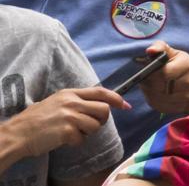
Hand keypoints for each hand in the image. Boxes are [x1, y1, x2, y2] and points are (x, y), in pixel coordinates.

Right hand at [0, 86, 126, 163]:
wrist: (18, 133)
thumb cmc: (36, 119)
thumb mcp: (56, 102)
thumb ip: (75, 101)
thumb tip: (97, 104)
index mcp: (70, 93)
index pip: (100, 92)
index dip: (116, 98)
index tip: (125, 105)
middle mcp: (72, 102)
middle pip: (103, 109)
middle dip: (102, 120)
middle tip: (92, 125)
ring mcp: (70, 116)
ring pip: (96, 125)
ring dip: (87, 132)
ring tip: (72, 132)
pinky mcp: (67, 131)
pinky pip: (81, 139)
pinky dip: (75, 142)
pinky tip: (63, 140)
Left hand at [137, 45, 188, 118]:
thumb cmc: (181, 65)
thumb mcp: (173, 53)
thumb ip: (160, 47)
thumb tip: (150, 50)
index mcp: (187, 66)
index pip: (164, 72)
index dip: (152, 73)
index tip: (148, 71)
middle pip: (160, 86)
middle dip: (149, 83)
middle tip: (148, 79)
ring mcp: (185, 97)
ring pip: (158, 97)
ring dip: (150, 92)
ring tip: (152, 86)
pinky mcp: (179, 107)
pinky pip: (160, 106)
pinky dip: (154, 100)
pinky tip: (156, 94)